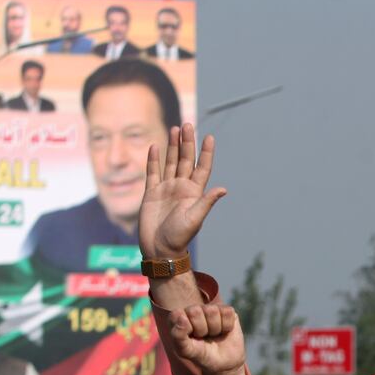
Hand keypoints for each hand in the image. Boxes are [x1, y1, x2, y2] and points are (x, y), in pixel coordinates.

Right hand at [139, 124, 226, 259]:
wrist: (159, 250)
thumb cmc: (179, 237)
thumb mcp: (194, 219)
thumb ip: (206, 202)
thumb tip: (223, 189)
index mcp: (194, 193)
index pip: (202, 168)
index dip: (206, 153)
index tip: (209, 137)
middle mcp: (181, 188)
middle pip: (185, 160)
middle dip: (187, 142)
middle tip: (188, 124)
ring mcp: (166, 189)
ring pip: (170, 163)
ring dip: (172, 146)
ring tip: (175, 129)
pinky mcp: (151, 194)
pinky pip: (152, 173)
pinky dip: (153, 160)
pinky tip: (155, 147)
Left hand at [169, 303, 248, 374]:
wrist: (225, 364)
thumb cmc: (202, 356)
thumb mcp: (187, 351)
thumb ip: (178, 336)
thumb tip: (182, 318)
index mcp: (178, 318)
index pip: (177, 314)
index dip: (185, 328)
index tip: (191, 339)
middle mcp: (193, 310)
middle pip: (195, 311)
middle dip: (201, 329)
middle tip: (204, 337)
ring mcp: (210, 309)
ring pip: (212, 311)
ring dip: (215, 328)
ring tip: (214, 335)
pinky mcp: (226, 311)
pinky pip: (227, 312)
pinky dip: (227, 326)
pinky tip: (224, 331)